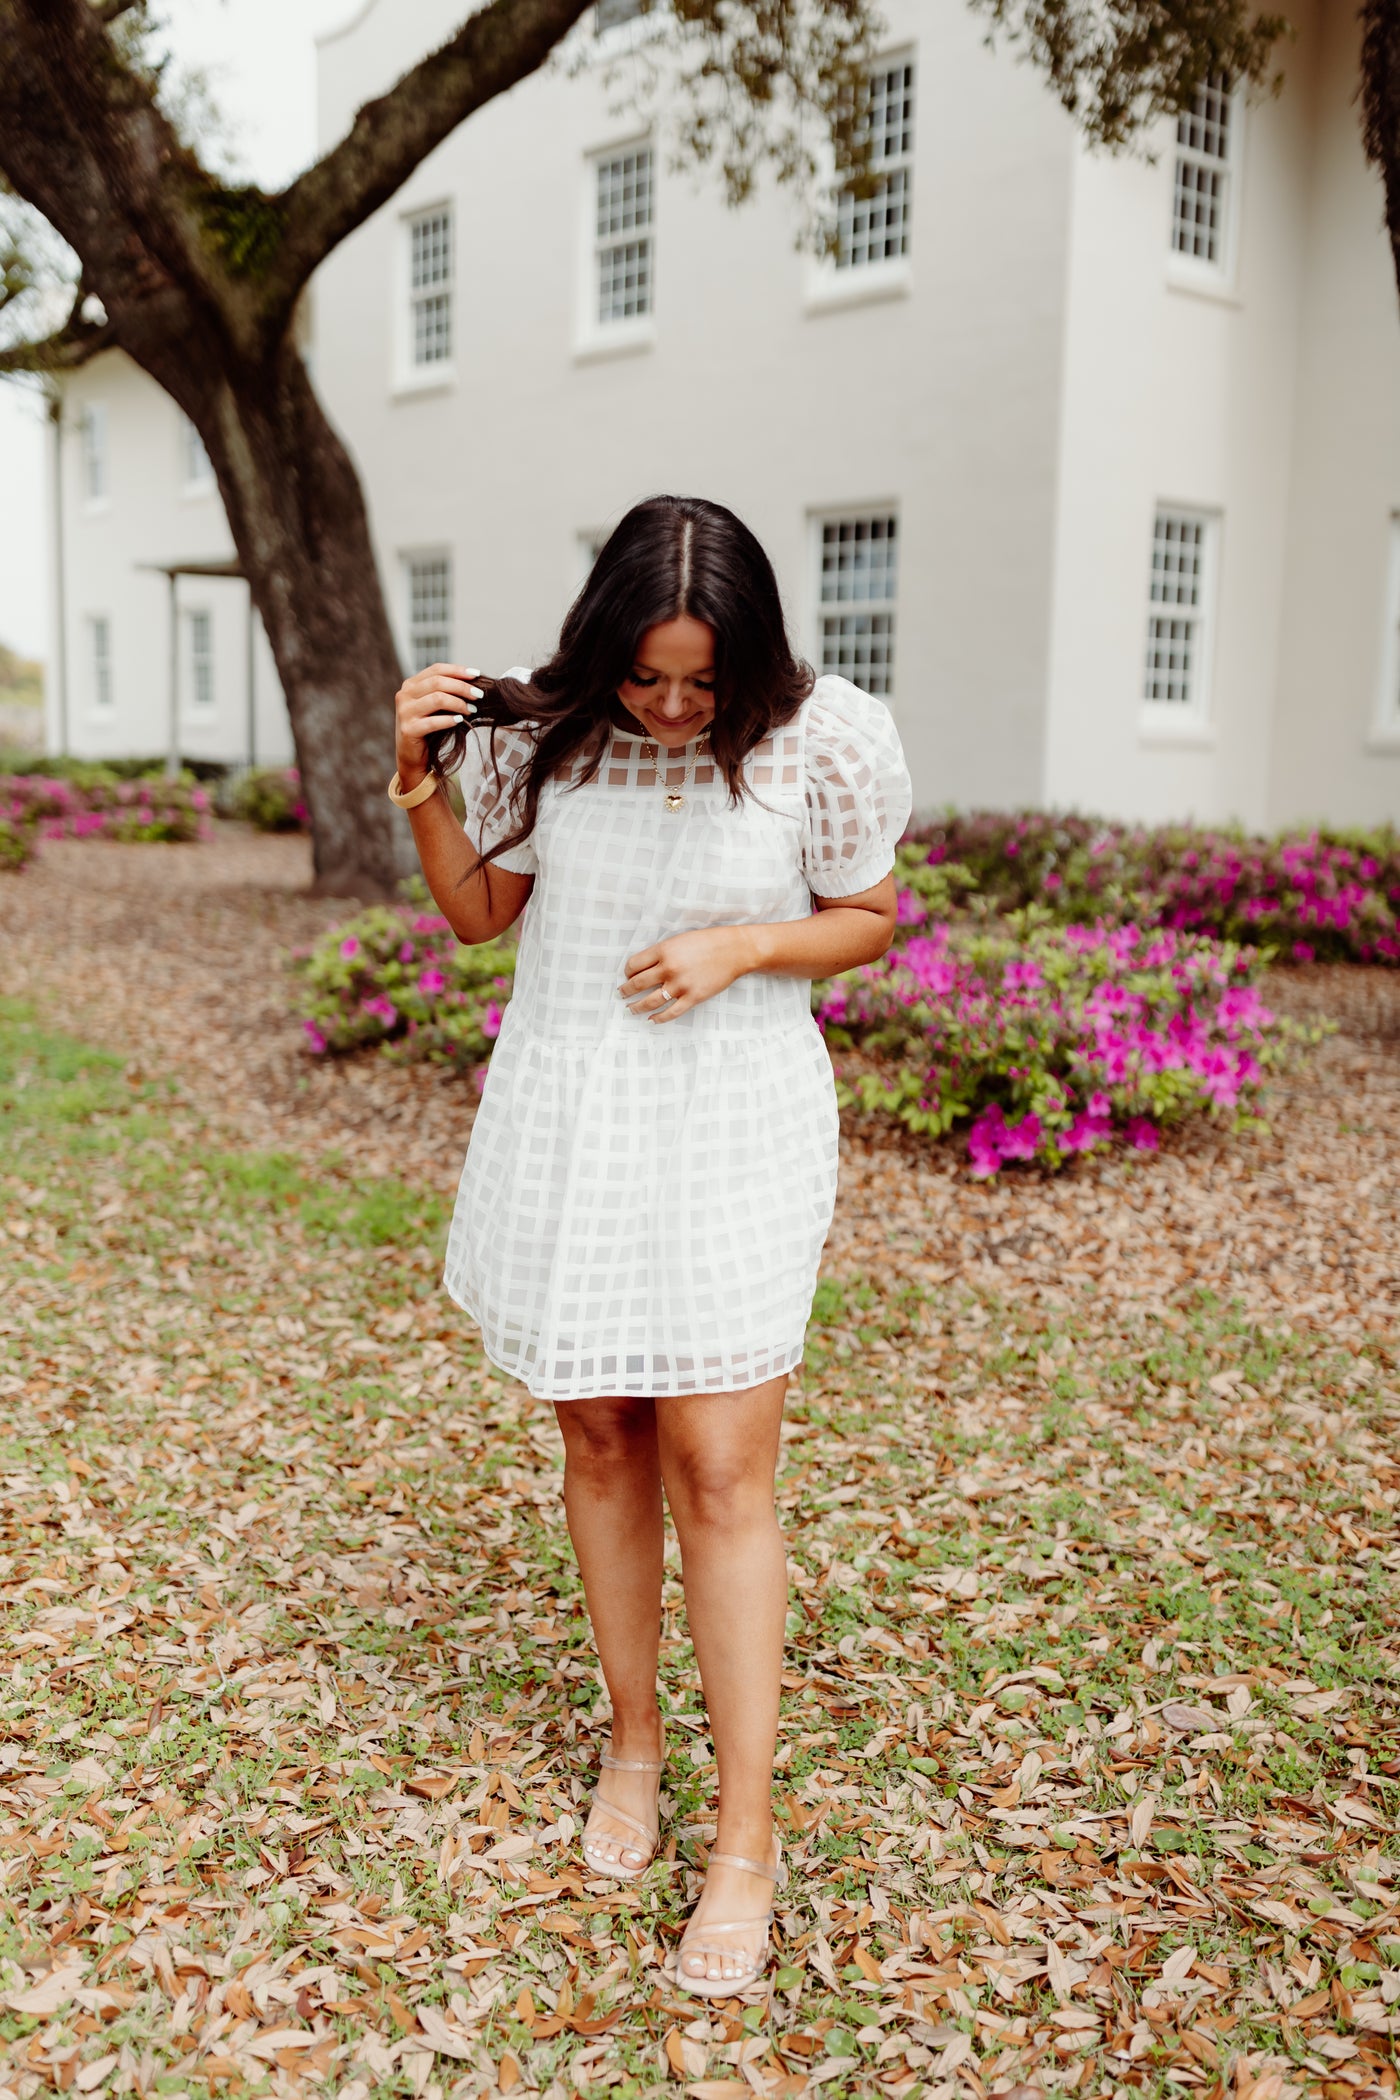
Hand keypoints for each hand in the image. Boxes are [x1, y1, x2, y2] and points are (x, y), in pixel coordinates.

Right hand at [394, 662, 482, 782]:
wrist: (412, 757)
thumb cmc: (428, 730)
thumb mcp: (434, 706)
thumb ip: (446, 692)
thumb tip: (474, 682)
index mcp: (410, 685)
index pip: (436, 669)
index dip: (457, 670)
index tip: (477, 675)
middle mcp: (404, 695)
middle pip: (438, 682)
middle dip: (462, 687)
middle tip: (479, 695)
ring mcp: (404, 712)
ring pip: (437, 699)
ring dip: (459, 703)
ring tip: (472, 710)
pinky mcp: (408, 730)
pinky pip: (433, 722)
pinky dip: (449, 720)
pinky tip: (460, 720)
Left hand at [620, 927, 758, 1021]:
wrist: (734, 950)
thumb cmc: (708, 942)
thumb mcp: (679, 940)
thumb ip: (662, 953)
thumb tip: (645, 968)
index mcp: (664, 950)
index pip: (634, 964)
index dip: (627, 972)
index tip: (627, 976)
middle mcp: (669, 968)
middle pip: (638, 984)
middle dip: (626, 990)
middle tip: (621, 994)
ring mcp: (680, 985)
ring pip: (650, 1001)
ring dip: (637, 1007)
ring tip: (631, 1009)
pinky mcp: (693, 997)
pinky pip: (670, 1012)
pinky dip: (658, 1018)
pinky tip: (651, 1020)